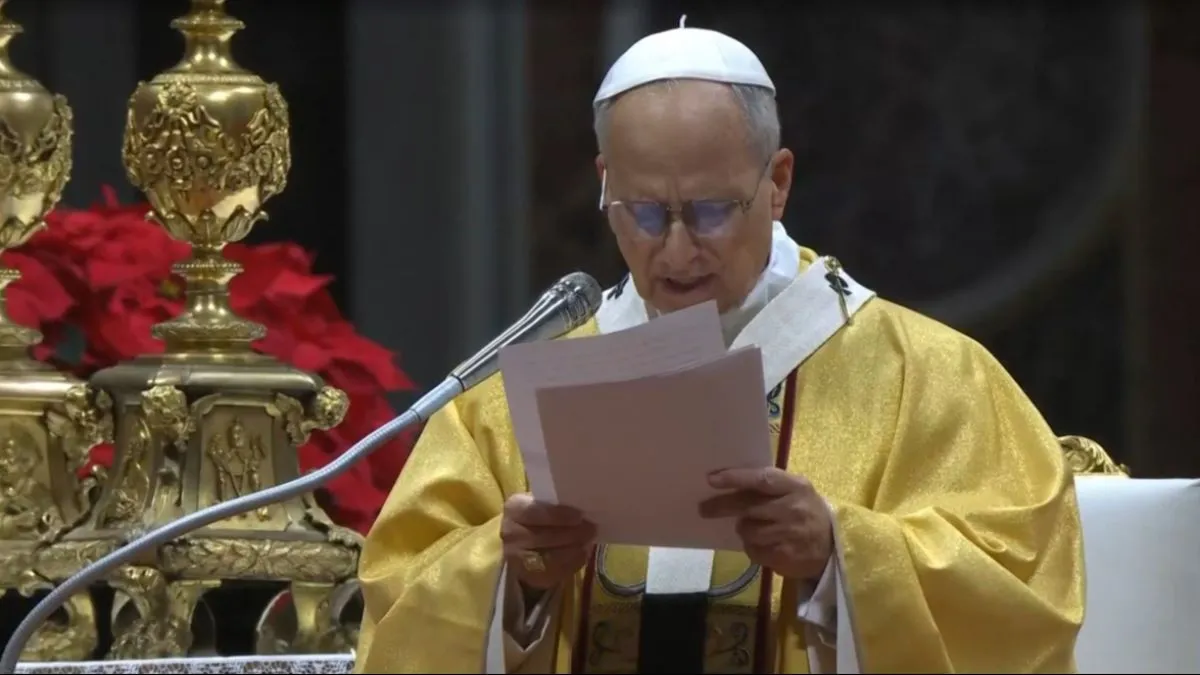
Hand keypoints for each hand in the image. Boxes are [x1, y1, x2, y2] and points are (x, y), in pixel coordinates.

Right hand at [501, 493, 596, 590]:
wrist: (520, 541)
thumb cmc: (537, 517)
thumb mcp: (541, 503)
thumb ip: (557, 504)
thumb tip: (583, 508)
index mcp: (514, 509)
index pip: (535, 512)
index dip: (558, 515)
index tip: (579, 516)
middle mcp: (510, 534)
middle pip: (545, 536)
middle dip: (573, 533)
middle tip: (592, 529)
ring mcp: (517, 558)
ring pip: (551, 557)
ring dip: (574, 550)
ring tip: (588, 542)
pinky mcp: (528, 576)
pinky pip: (554, 573)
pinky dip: (572, 564)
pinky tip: (582, 554)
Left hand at [699, 467, 832, 580]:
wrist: (834, 546)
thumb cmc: (806, 511)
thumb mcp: (796, 491)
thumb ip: (769, 486)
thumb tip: (727, 483)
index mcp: (796, 486)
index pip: (762, 479)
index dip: (736, 478)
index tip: (712, 479)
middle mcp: (793, 508)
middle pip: (748, 506)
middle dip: (722, 506)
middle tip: (703, 508)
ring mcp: (789, 534)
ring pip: (748, 530)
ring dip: (743, 529)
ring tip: (750, 527)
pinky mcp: (784, 556)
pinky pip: (754, 550)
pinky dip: (752, 547)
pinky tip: (763, 543)